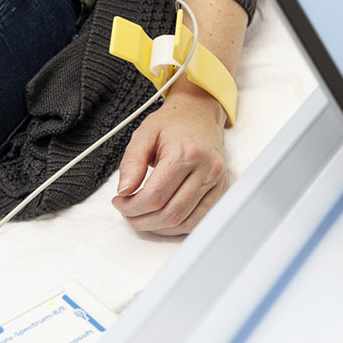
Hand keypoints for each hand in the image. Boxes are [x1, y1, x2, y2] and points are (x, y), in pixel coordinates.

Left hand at [112, 88, 230, 235]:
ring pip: (185, 222)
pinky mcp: (222, 189)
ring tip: (143, 215)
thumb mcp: (143, 135)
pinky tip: (163, 217)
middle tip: (128, 212)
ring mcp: (218, 181)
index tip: (119, 201)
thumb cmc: (172, 124)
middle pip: (170, 213)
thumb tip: (124, 191)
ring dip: (158, 227)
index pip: (155, 196)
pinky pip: (200, 220)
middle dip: (141, 220)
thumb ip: (131, 164)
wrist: (200, 115)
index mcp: (186, 153)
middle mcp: (207, 169)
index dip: (130, 207)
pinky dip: (178, 226)